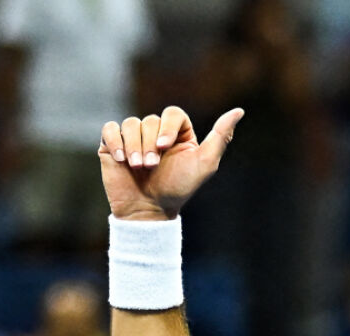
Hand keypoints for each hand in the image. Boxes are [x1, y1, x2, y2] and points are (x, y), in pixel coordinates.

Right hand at [99, 105, 244, 221]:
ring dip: (134, 146)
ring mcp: (134, 138)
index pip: (173, 113)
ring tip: (137, 167)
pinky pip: (110, 129)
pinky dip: (115, 142)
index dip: (167, 128)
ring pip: (131, 124)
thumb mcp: (205, 164)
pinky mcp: (113, 145)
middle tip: (150, 166)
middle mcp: (156, 133)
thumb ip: (221, 137)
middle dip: (150, 144)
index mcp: (178, 134)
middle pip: (150, 120)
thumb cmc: (179, 189)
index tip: (165, 149)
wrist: (149, 210)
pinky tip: (121, 159)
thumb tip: (239, 111)